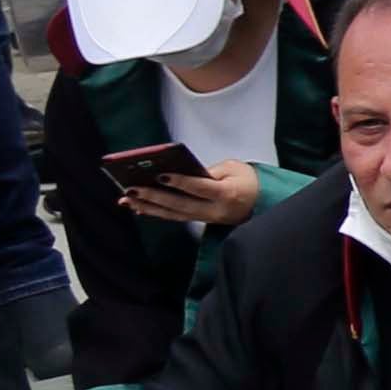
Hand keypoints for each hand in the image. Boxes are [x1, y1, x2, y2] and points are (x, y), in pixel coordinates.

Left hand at [113, 154, 263, 232]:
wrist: (263, 204)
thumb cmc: (249, 182)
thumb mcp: (236, 168)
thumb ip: (210, 171)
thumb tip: (182, 173)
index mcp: (228, 193)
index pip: (200, 188)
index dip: (180, 182)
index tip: (160, 174)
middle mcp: (215, 210)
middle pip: (180, 204)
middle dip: (154, 196)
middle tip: (132, 188)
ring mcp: (206, 218)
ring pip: (173, 214)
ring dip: (148, 206)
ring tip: (127, 198)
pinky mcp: (200, 221)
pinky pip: (174, 217)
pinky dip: (155, 212)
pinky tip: (138, 207)